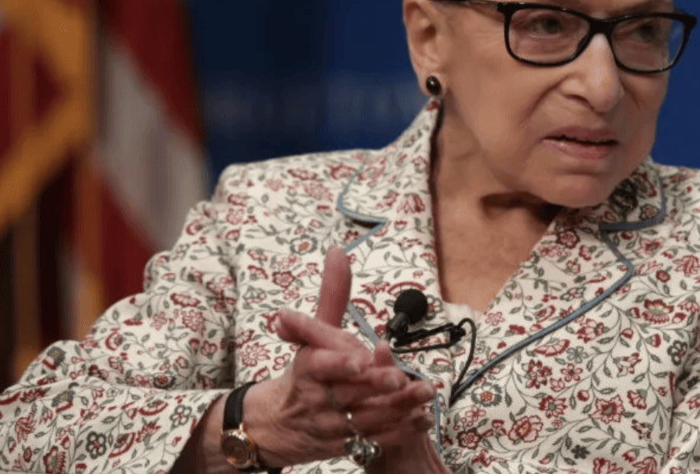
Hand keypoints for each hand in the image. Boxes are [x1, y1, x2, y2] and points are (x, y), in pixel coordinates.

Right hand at [245, 247, 437, 467]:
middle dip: (377, 386)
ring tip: (425, 393)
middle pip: (350, 393)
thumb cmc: (303, 371)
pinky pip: (373, 442)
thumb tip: (338, 252)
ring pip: (366, 419)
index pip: (319, 367)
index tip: (359, 360)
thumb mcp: (313, 334)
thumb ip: (332, 296)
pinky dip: (399, 432)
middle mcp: (317, 399)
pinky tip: (422, 419)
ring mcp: (330, 425)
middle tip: (403, 377)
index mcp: (307, 369)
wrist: (275, 425)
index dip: (339, 365)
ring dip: (397, 409)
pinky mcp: (344, 446)